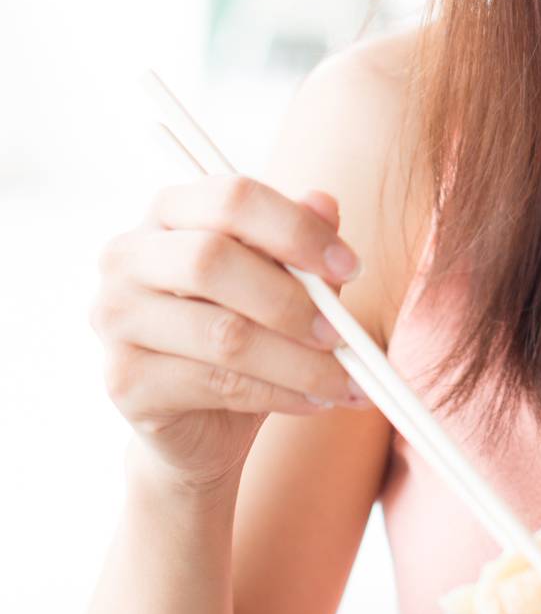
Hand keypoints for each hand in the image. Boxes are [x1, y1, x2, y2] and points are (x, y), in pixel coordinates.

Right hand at [91, 174, 369, 496]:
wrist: (205, 415)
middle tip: (344, 333)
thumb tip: (324, 203)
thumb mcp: (285, 276)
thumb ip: (301, 239)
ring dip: (299, 362)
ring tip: (344, 379)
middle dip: (293, 301)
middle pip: (212, 260)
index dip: (297, 230)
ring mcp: (117, 319)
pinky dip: (279, 394)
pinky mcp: (124, 381)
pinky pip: (215, 384)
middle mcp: (129, 257)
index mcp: (171, 211)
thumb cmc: (248, 323)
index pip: (232, 198)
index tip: (351, 267)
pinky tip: (314, 400)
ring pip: (221, 334)